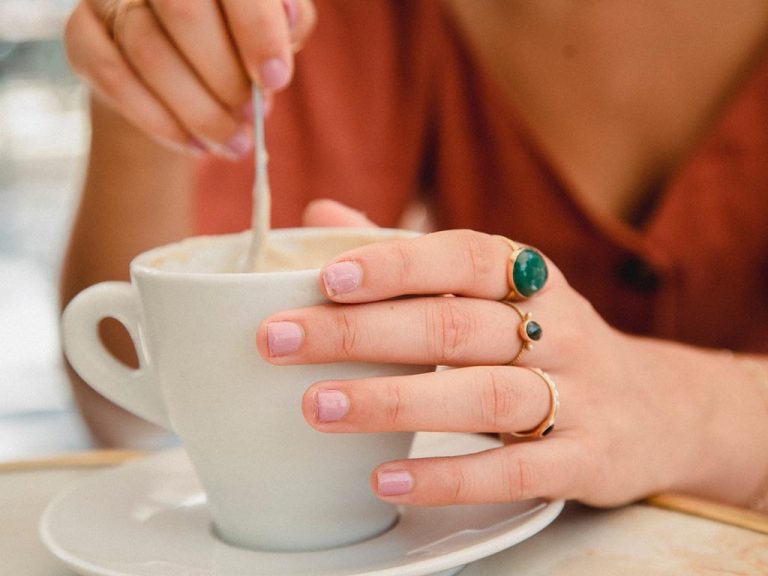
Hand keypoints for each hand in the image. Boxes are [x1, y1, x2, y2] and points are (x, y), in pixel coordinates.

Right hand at [65, 0, 315, 155]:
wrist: (181, 63)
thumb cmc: (237, 38)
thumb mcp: (275, 27)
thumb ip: (288, 22)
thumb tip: (286, 25)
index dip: (255, 30)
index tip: (275, 79)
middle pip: (182, 12)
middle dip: (224, 78)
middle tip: (251, 119)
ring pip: (148, 52)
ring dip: (198, 111)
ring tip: (233, 143)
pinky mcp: (82, 34)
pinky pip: (113, 79)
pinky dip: (160, 122)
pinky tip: (196, 144)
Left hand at [256, 218, 741, 507]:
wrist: (653, 410)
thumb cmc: (546, 342)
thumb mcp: (494, 291)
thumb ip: (409, 258)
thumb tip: (322, 215)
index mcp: (527, 278)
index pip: (462, 257)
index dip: (395, 264)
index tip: (326, 278)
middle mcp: (555, 328)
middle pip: (454, 325)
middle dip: (362, 333)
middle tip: (281, 342)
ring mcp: (575, 394)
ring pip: (482, 393)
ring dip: (394, 401)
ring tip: (318, 407)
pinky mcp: (585, 459)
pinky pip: (514, 468)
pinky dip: (448, 476)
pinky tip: (385, 480)